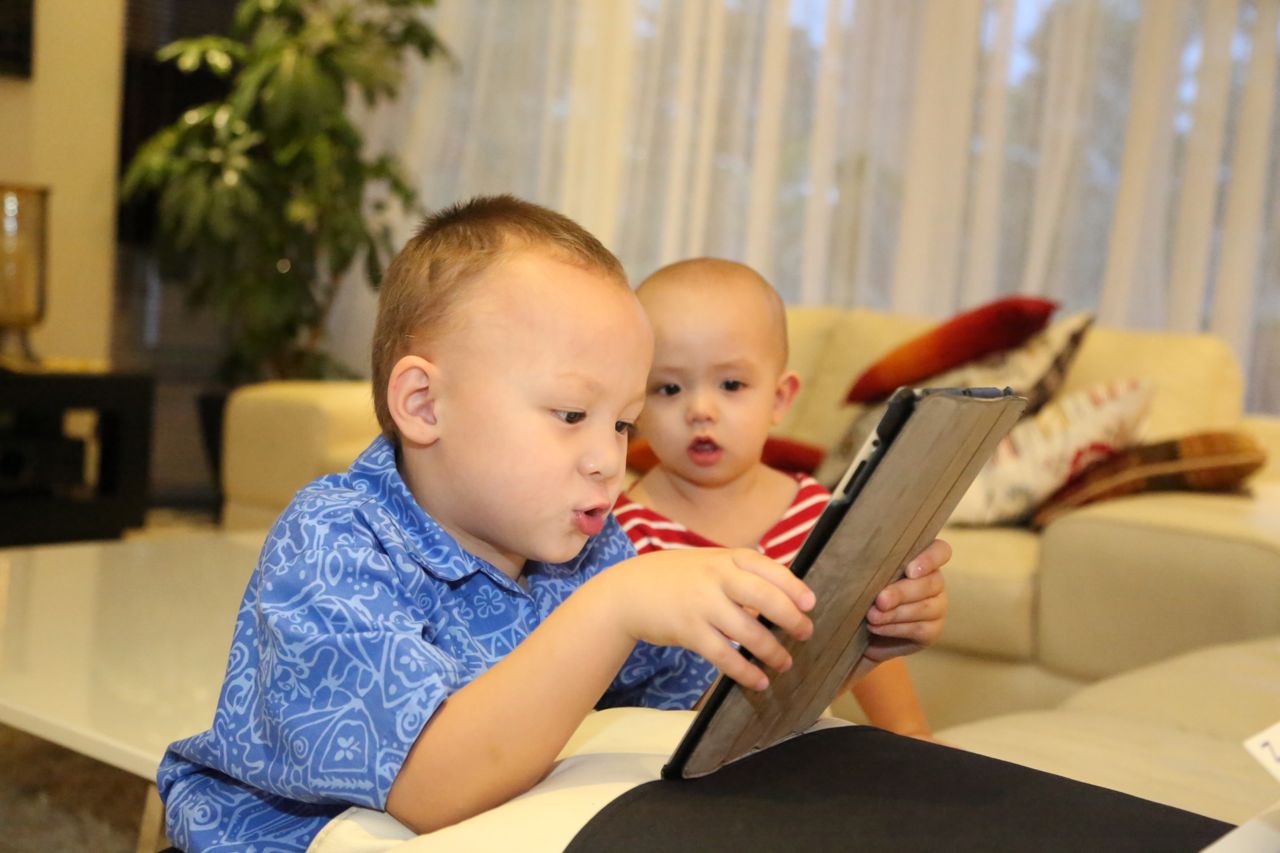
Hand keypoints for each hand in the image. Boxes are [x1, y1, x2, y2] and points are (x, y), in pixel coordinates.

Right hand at [598, 548, 815, 691]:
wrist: (629, 591)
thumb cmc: (678, 578)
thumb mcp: (709, 563)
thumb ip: (741, 574)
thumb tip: (785, 597)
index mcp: (726, 558)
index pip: (768, 568)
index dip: (793, 586)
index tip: (810, 603)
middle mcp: (716, 578)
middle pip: (764, 597)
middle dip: (791, 618)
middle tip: (806, 633)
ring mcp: (702, 605)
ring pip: (747, 631)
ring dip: (772, 651)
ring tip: (785, 662)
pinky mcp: (689, 631)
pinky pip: (724, 656)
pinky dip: (745, 671)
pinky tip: (759, 680)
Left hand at [862, 537, 949, 662]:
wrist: (851, 630)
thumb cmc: (854, 589)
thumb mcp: (854, 569)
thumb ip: (856, 554)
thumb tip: (836, 535)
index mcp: (919, 558)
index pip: (940, 551)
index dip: (930, 558)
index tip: (909, 570)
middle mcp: (933, 581)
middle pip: (932, 582)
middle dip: (903, 592)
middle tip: (879, 600)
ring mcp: (936, 606)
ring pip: (927, 607)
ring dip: (897, 613)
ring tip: (871, 616)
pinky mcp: (930, 630)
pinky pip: (921, 629)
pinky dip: (896, 628)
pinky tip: (877, 628)